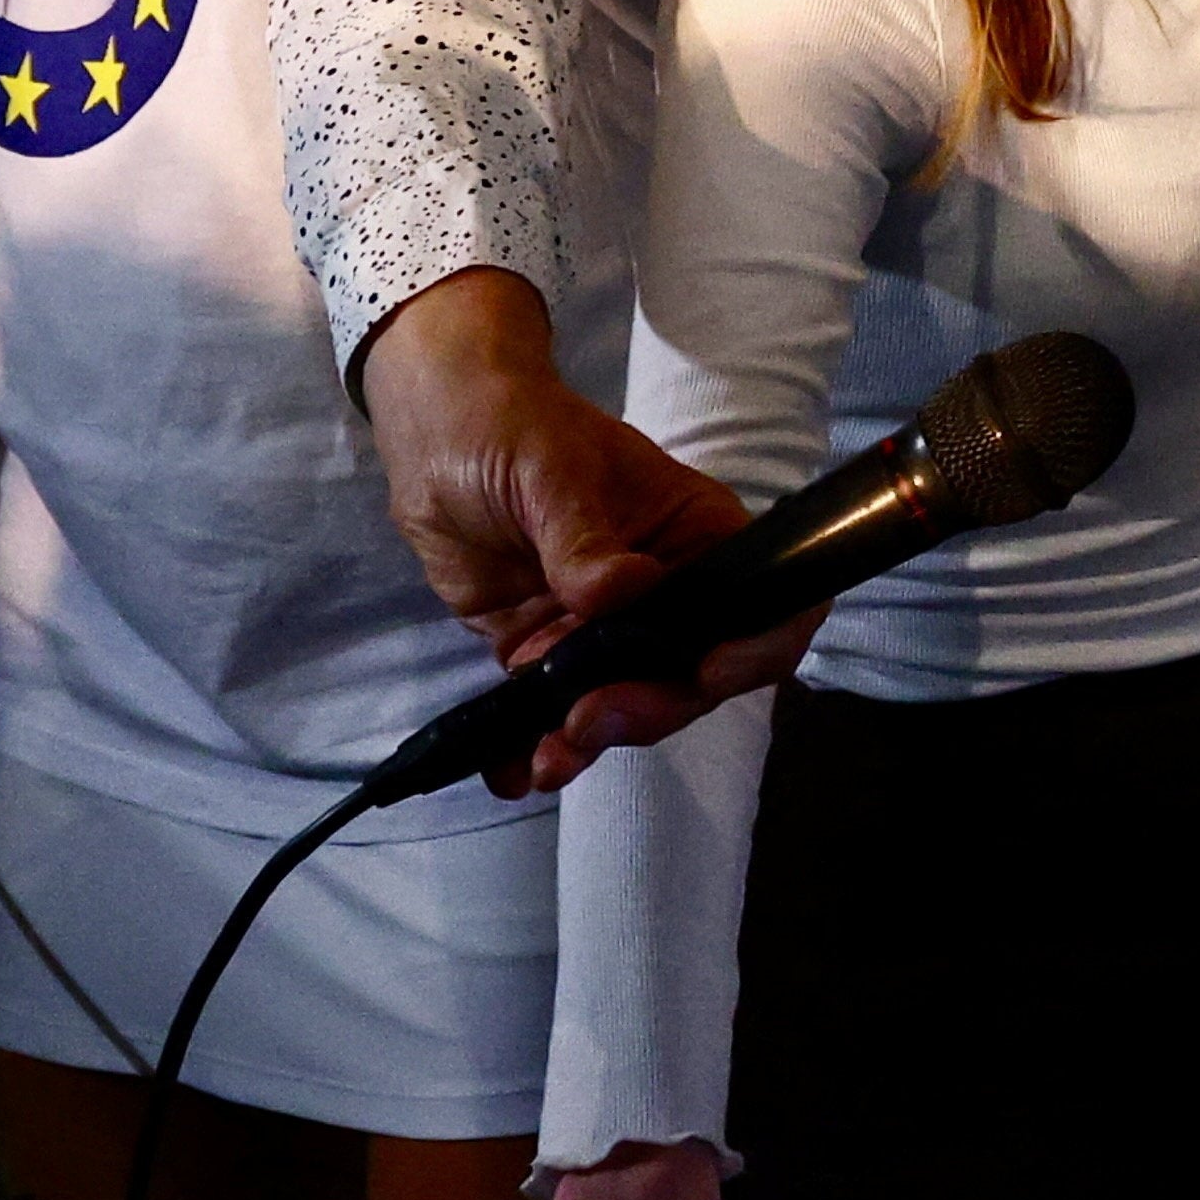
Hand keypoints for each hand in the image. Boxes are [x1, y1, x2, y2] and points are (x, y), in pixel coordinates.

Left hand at [357, 273, 813, 785]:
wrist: (435, 440)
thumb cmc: (512, 427)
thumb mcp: (551, 469)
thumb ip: (583, 537)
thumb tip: (625, 593)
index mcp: (697, 534)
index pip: (764, 599)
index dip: (758, 645)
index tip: (708, 671)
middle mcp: (668, 592)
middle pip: (693, 674)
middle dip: (652, 706)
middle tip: (588, 719)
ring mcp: (607, 631)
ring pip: (627, 704)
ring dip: (593, 741)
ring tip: (546, 759)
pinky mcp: (549, 655)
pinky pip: (554, 715)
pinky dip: (533, 750)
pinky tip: (509, 772)